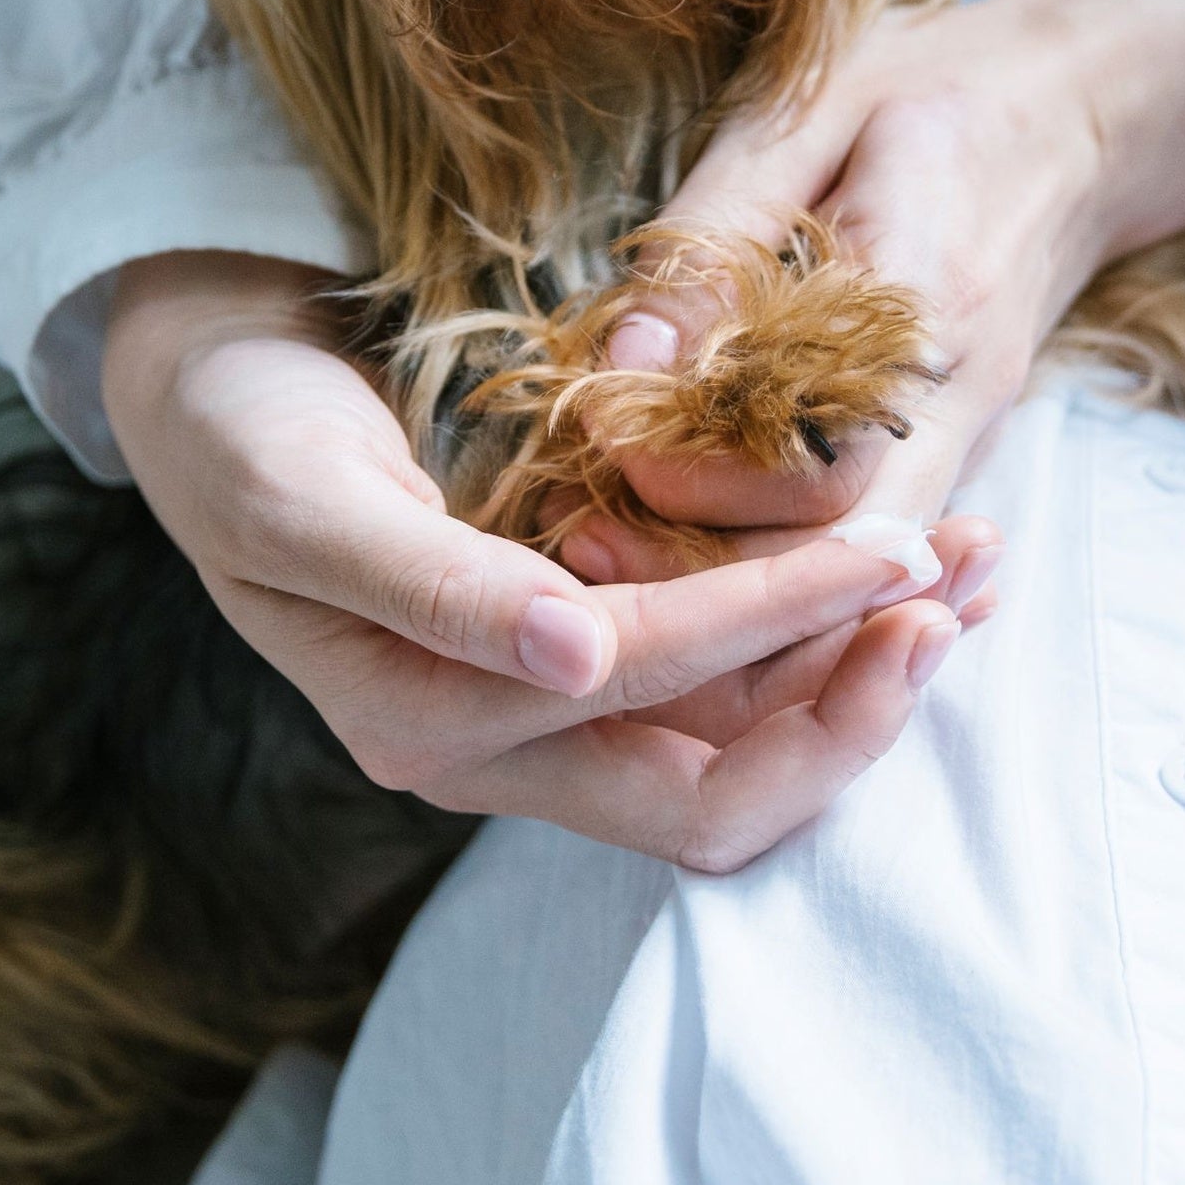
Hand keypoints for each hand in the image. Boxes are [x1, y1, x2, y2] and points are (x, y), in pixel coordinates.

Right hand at [99, 252, 995, 872]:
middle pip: (723, 793)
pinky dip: (828, 629)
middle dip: (857, 701)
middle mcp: (504, 747)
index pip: (651, 709)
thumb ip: (432, 586)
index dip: (782, 635)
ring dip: (865, 665)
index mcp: (430, 728)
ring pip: (745, 745)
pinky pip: (733, 684)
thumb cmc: (239, 433)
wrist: (207, 392)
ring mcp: (552, 713)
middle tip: (963, 576)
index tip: (899, 550)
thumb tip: (568, 663)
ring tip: (977, 561)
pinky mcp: (587, 659)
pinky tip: (910, 565)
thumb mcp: (302, 496)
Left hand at [565, 0, 1184, 571]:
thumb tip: (622, 369)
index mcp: (921, 293)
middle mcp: (958, 394)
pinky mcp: (956, 452)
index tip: (609, 442)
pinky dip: (781, 566)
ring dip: (738, 590)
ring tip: (614, 552)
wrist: (1082, 110)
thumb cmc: (924, 88)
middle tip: (583, 542)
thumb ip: (712, 245)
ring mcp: (968, 435)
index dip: (705, 477)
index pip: (825, 460)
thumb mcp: (800, 116)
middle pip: (840, 557)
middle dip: (705, 574)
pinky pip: (873, 542)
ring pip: (860, 574)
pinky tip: (684, 539)